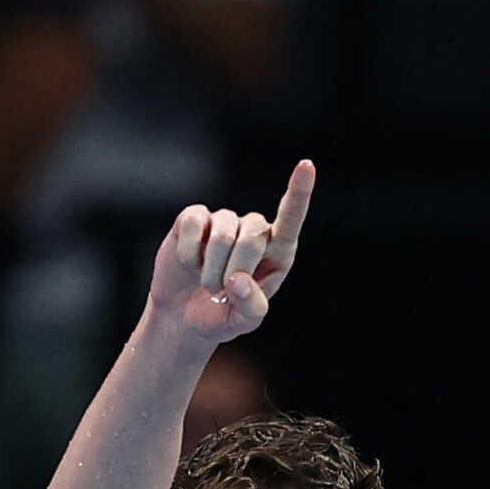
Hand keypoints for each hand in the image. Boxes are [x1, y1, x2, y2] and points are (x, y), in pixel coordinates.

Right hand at [149, 160, 313, 345]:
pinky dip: (187, 251)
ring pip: (222, 232)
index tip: (306, 165)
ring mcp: (224, 221)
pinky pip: (193, 223)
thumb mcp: (243, 322)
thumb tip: (238, 280)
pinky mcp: (194, 218)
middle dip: (236, 269)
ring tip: (207, 285)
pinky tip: (188, 263)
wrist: (183, 316)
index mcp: (277, 254)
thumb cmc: (222, 317)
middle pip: (253, 235)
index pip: (290, 220)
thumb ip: (251, 307)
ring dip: (210, 268)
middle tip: (221, 293)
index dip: (298, 193)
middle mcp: (254, 232)